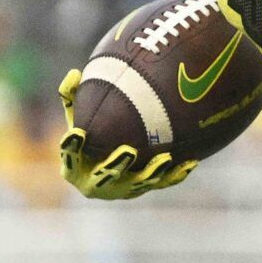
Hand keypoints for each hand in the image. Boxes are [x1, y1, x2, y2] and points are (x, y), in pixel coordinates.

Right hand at [56, 68, 196, 199]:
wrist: (106, 162)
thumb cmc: (88, 134)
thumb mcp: (76, 116)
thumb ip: (70, 96)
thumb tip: (74, 72)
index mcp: (74, 166)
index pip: (70, 158)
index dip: (72, 148)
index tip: (77, 133)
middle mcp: (96, 183)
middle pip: (106, 176)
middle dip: (117, 165)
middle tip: (128, 150)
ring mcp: (121, 189)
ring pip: (138, 183)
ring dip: (151, 172)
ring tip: (164, 158)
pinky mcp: (143, 189)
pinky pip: (162, 183)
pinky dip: (176, 174)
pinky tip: (190, 162)